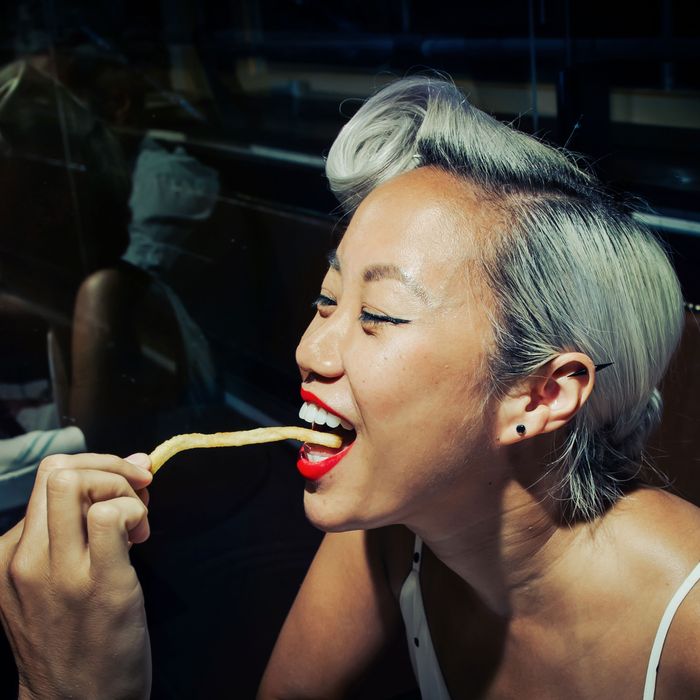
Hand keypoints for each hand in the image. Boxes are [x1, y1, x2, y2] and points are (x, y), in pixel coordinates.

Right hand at [0, 452, 152, 698]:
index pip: (50, 476)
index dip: (96, 471)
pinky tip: (141, 536)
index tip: (124, 491)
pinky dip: (133, 511)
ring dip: (121, 488)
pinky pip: (110, 515)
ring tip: (138, 523)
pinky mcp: (98, 585)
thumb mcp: (55, 579)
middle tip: (135, 499)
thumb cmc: (76, 635)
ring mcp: (58, 573)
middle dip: (108, 469)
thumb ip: (83, 522)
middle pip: (58, 470)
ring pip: (75, 482)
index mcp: (9, 555)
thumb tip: (135, 462)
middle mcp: (24, 560)